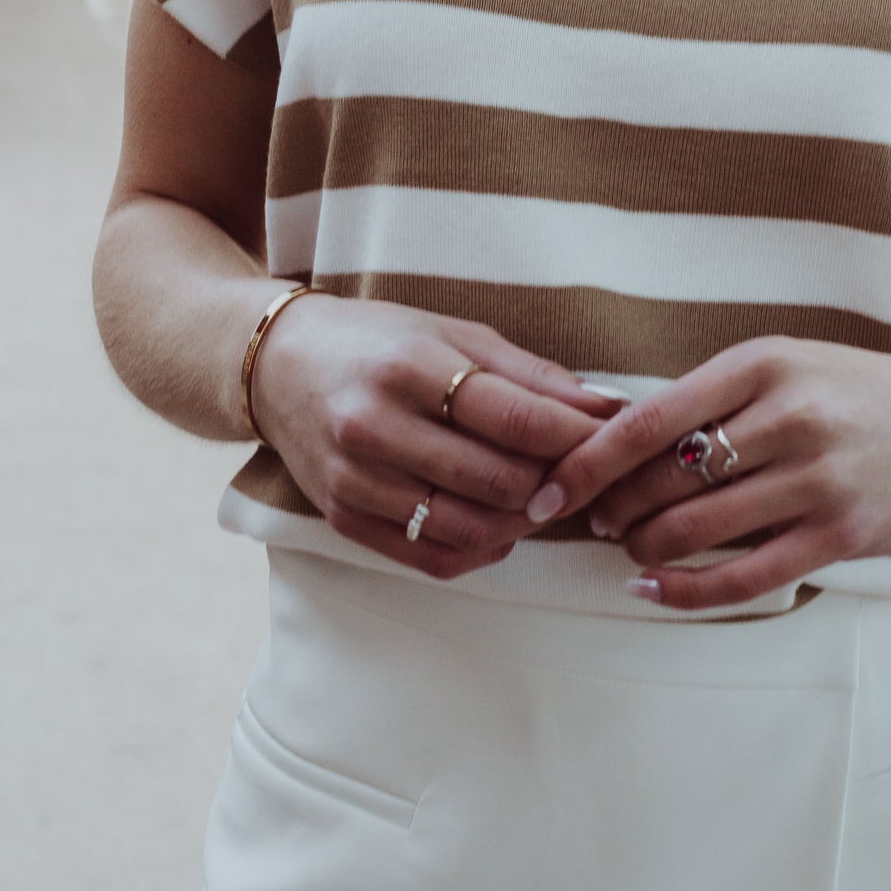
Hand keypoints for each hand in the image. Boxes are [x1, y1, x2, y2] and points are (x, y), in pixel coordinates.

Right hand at [248, 294, 619, 580]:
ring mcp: (356, 479)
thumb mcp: (454, 334)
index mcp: (411, 367)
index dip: (576, 438)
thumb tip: (609, 407)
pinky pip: (431, 556)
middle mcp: (376, 426)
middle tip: (586, 476)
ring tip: (546, 501)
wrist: (278, 368)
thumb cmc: (379, 343)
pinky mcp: (343, 519)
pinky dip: (481, 550)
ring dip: (524, 524)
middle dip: (558, 484)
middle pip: (498, 480)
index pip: (517, 419)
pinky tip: (500, 528)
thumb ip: (532, 375)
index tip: (613, 441)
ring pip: (470, 528)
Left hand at [523, 337, 890, 611]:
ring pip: (695, 529)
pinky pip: (743, 576)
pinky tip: (654, 590)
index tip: (545, 488)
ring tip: (629, 549)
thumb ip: (711, 398)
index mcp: (762, 365)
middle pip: (662, 480)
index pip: (646, 419)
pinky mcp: (841, 535)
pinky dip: (686, 591)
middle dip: (612, 510)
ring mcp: (818, 479)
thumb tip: (610, 436)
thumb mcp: (786, 367)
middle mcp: (789, 417)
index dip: (585, 462)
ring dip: (644, 548)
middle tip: (593, 523)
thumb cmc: (857, 395)